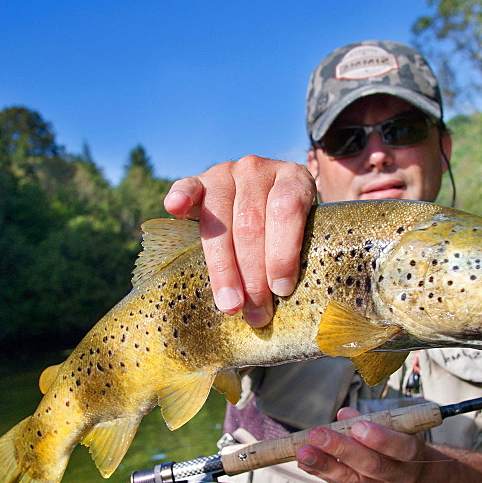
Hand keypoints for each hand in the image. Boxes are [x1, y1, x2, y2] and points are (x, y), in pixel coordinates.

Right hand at [164, 156, 316, 326]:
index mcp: (293, 178)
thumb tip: (296, 304)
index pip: (287, 211)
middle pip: (251, 224)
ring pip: (219, 221)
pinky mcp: (201, 180)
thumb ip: (303, 254)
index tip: (281, 289)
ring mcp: (227, 172)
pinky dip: (181, 197)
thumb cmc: (290, 229)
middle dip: (253, 275)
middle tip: (256, 312)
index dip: (283, 252)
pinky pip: (189, 186)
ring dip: (224, 268)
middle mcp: (258, 170)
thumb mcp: (306, 233)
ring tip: (230, 304)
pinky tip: (175, 208)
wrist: (267, 199)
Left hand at [295, 407, 427, 482]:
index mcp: (411, 453)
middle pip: (371, 465)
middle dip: (341, 449)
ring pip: (352, 480)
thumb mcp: (393, 428)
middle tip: (317, 435)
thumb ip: (370, 420)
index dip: (379, 438)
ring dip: (324, 464)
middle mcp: (399, 477)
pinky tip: (306, 463)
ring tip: (303, 452)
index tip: (357, 427)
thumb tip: (344, 415)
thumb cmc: (397, 445)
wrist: (410, 479)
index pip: (398, 447)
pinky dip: (322, 473)